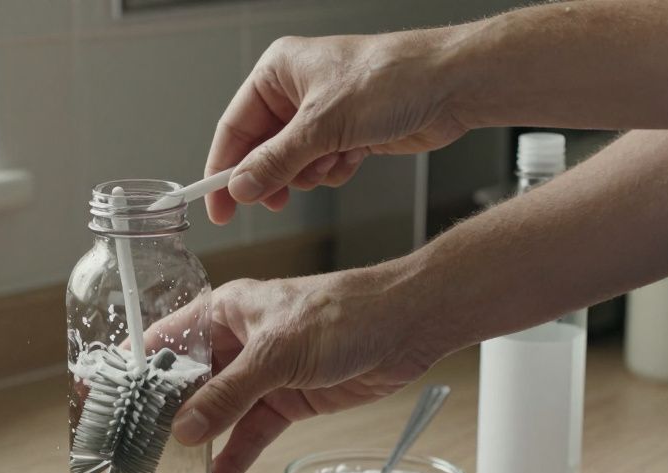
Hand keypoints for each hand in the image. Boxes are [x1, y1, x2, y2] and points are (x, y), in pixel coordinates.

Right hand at [152, 266, 442, 472]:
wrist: (407, 326)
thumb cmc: (343, 314)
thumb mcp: (277, 352)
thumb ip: (229, 394)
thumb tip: (185, 430)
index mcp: (223, 312)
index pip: (165, 343)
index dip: (134, 372)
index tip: (106, 402)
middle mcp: (235, 342)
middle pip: (187, 384)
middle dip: (163, 417)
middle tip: (134, 452)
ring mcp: (261, 374)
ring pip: (217, 414)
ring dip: (198, 443)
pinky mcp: (286, 401)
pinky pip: (251, 434)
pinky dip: (234, 458)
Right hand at [206, 31, 468, 224]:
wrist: (451, 85)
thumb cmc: (392, 78)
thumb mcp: (323, 125)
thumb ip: (276, 161)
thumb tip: (241, 187)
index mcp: (278, 72)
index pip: (234, 127)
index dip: (222, 169)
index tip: (216, 205)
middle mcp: (296, 91)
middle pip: (261, 150)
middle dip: (272, 176)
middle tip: (272, 202)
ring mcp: (322, 114)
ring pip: (292, 164)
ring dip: (309, 173)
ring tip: (332, 160)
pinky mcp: (346, 133)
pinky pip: (321, 168)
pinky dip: (333, 171)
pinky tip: (353, 157)